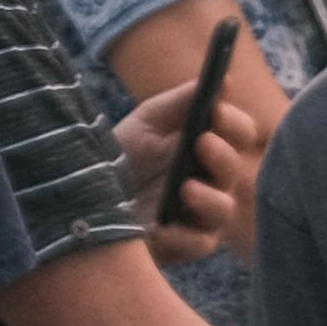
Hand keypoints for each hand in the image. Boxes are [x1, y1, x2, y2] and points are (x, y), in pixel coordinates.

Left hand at [107, 76, 270, 270]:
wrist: (87, 197)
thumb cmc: (123, 156)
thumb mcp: (147, 123)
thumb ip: (182, 102)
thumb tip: (224, 80)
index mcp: (208, 147)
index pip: (239, 133)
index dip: (234, 122)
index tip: (216, 111)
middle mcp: (212, 180)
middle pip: (233, 169)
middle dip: (222, 155)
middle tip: (202, 143)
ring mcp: (201, 215)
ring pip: (223, 209)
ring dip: (209, 198)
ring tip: (185, 188)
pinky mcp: (185, 245)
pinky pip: (199, 244)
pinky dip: (182, 236)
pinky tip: (160, 227)